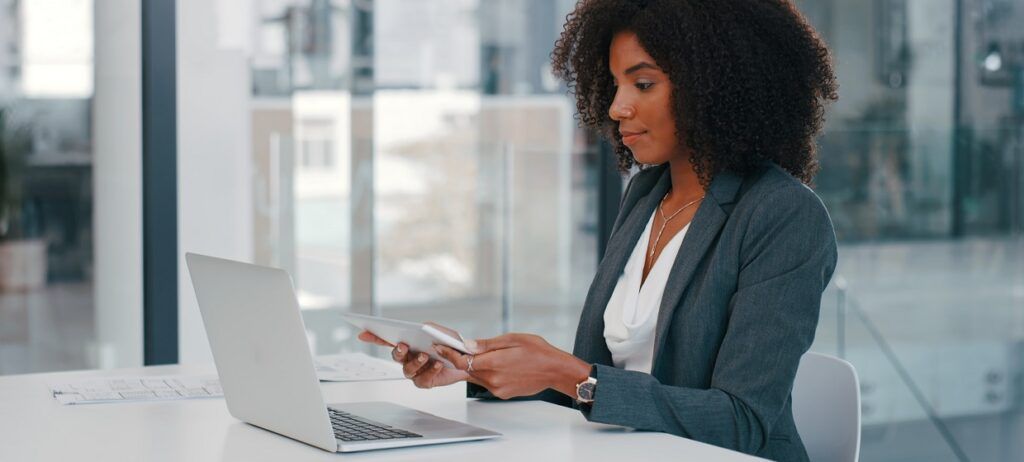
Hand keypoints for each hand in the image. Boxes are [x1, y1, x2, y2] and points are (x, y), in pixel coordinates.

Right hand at [357, 330, 469, 388]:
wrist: (466, 361)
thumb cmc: (450, 345)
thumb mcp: (441, 332)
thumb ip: (430, 329)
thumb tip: (422, 329)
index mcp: (408, 343)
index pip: (387, 339)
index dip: (374, 337)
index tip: (363, 333)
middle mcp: (408, 358)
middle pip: (396, 355)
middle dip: (398, 351)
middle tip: (403, 346)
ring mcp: (415, 371)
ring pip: (407, 369)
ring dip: (415, 361)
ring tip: (425, 356)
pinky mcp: (424, 381)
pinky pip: (422, 379)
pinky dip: (430, 371)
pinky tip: (438, 365)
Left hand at [434, 333, 590, 398]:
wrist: (555, 371)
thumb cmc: (538, 351)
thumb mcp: (512, 339)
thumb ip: (487, 344)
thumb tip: (467, 345)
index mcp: (493, 363)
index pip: (461, 360)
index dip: (448, 353)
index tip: (439, 346)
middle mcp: (493, 379)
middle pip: (467, 369)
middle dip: (458, 359)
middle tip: (450, 348)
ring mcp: (497, 388)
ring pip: (476, 376)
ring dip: (472, 366)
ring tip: (473, 354)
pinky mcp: (503, 393)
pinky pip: (487, 382)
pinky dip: (485, 373)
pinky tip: (492, 364)